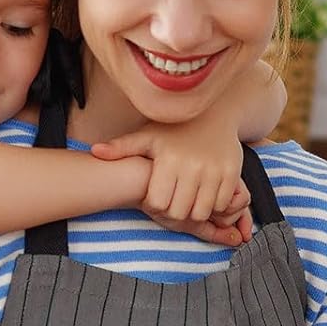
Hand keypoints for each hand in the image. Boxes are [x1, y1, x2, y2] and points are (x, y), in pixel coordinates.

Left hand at [92, 120, 243, 225]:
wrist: (214, 112)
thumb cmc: (175, 129)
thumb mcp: (148, 136)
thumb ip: (121, 147)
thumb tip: (94, 152)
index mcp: (168, 159)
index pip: (159, 204)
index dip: (156, 207)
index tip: (157, 200)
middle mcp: (192, 166)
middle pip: (180, 212)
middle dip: (174, 213)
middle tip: (173, 204)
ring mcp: (214, 170)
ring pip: (202, 211)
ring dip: (194, 211)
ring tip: (189, 201)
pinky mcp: (232, 172)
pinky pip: (222, 204)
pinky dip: (214, 206)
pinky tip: (206, 195)